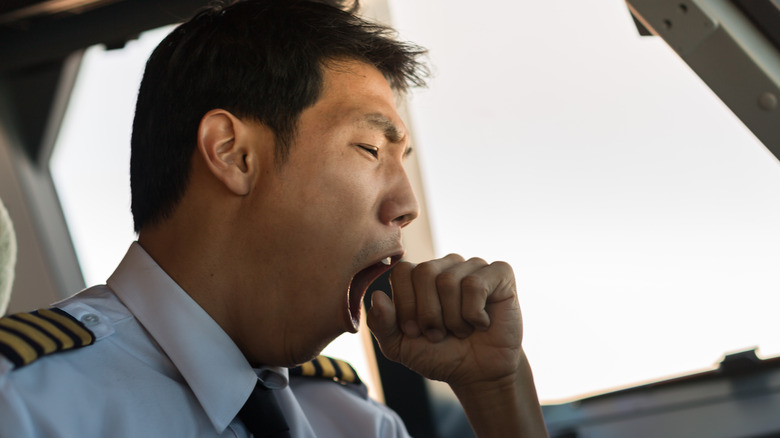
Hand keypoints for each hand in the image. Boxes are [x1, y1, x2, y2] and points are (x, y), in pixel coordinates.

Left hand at [367, 254, 522, 389]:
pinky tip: (481, 323)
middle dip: (428, 314)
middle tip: (439, 333)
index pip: (402, 272)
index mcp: (420, 276)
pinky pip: (476, 284)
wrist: (479, 374)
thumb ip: (381, 324)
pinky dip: (474, 314)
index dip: (406, 305)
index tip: (415, 331)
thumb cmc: (439, 355)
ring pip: (449, 281)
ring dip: (453, 319)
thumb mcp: (400, 346)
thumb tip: (376, 296)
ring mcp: (474, 266)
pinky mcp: (500, 273)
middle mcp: (446, 265)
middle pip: (424, 272)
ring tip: (461, 330)